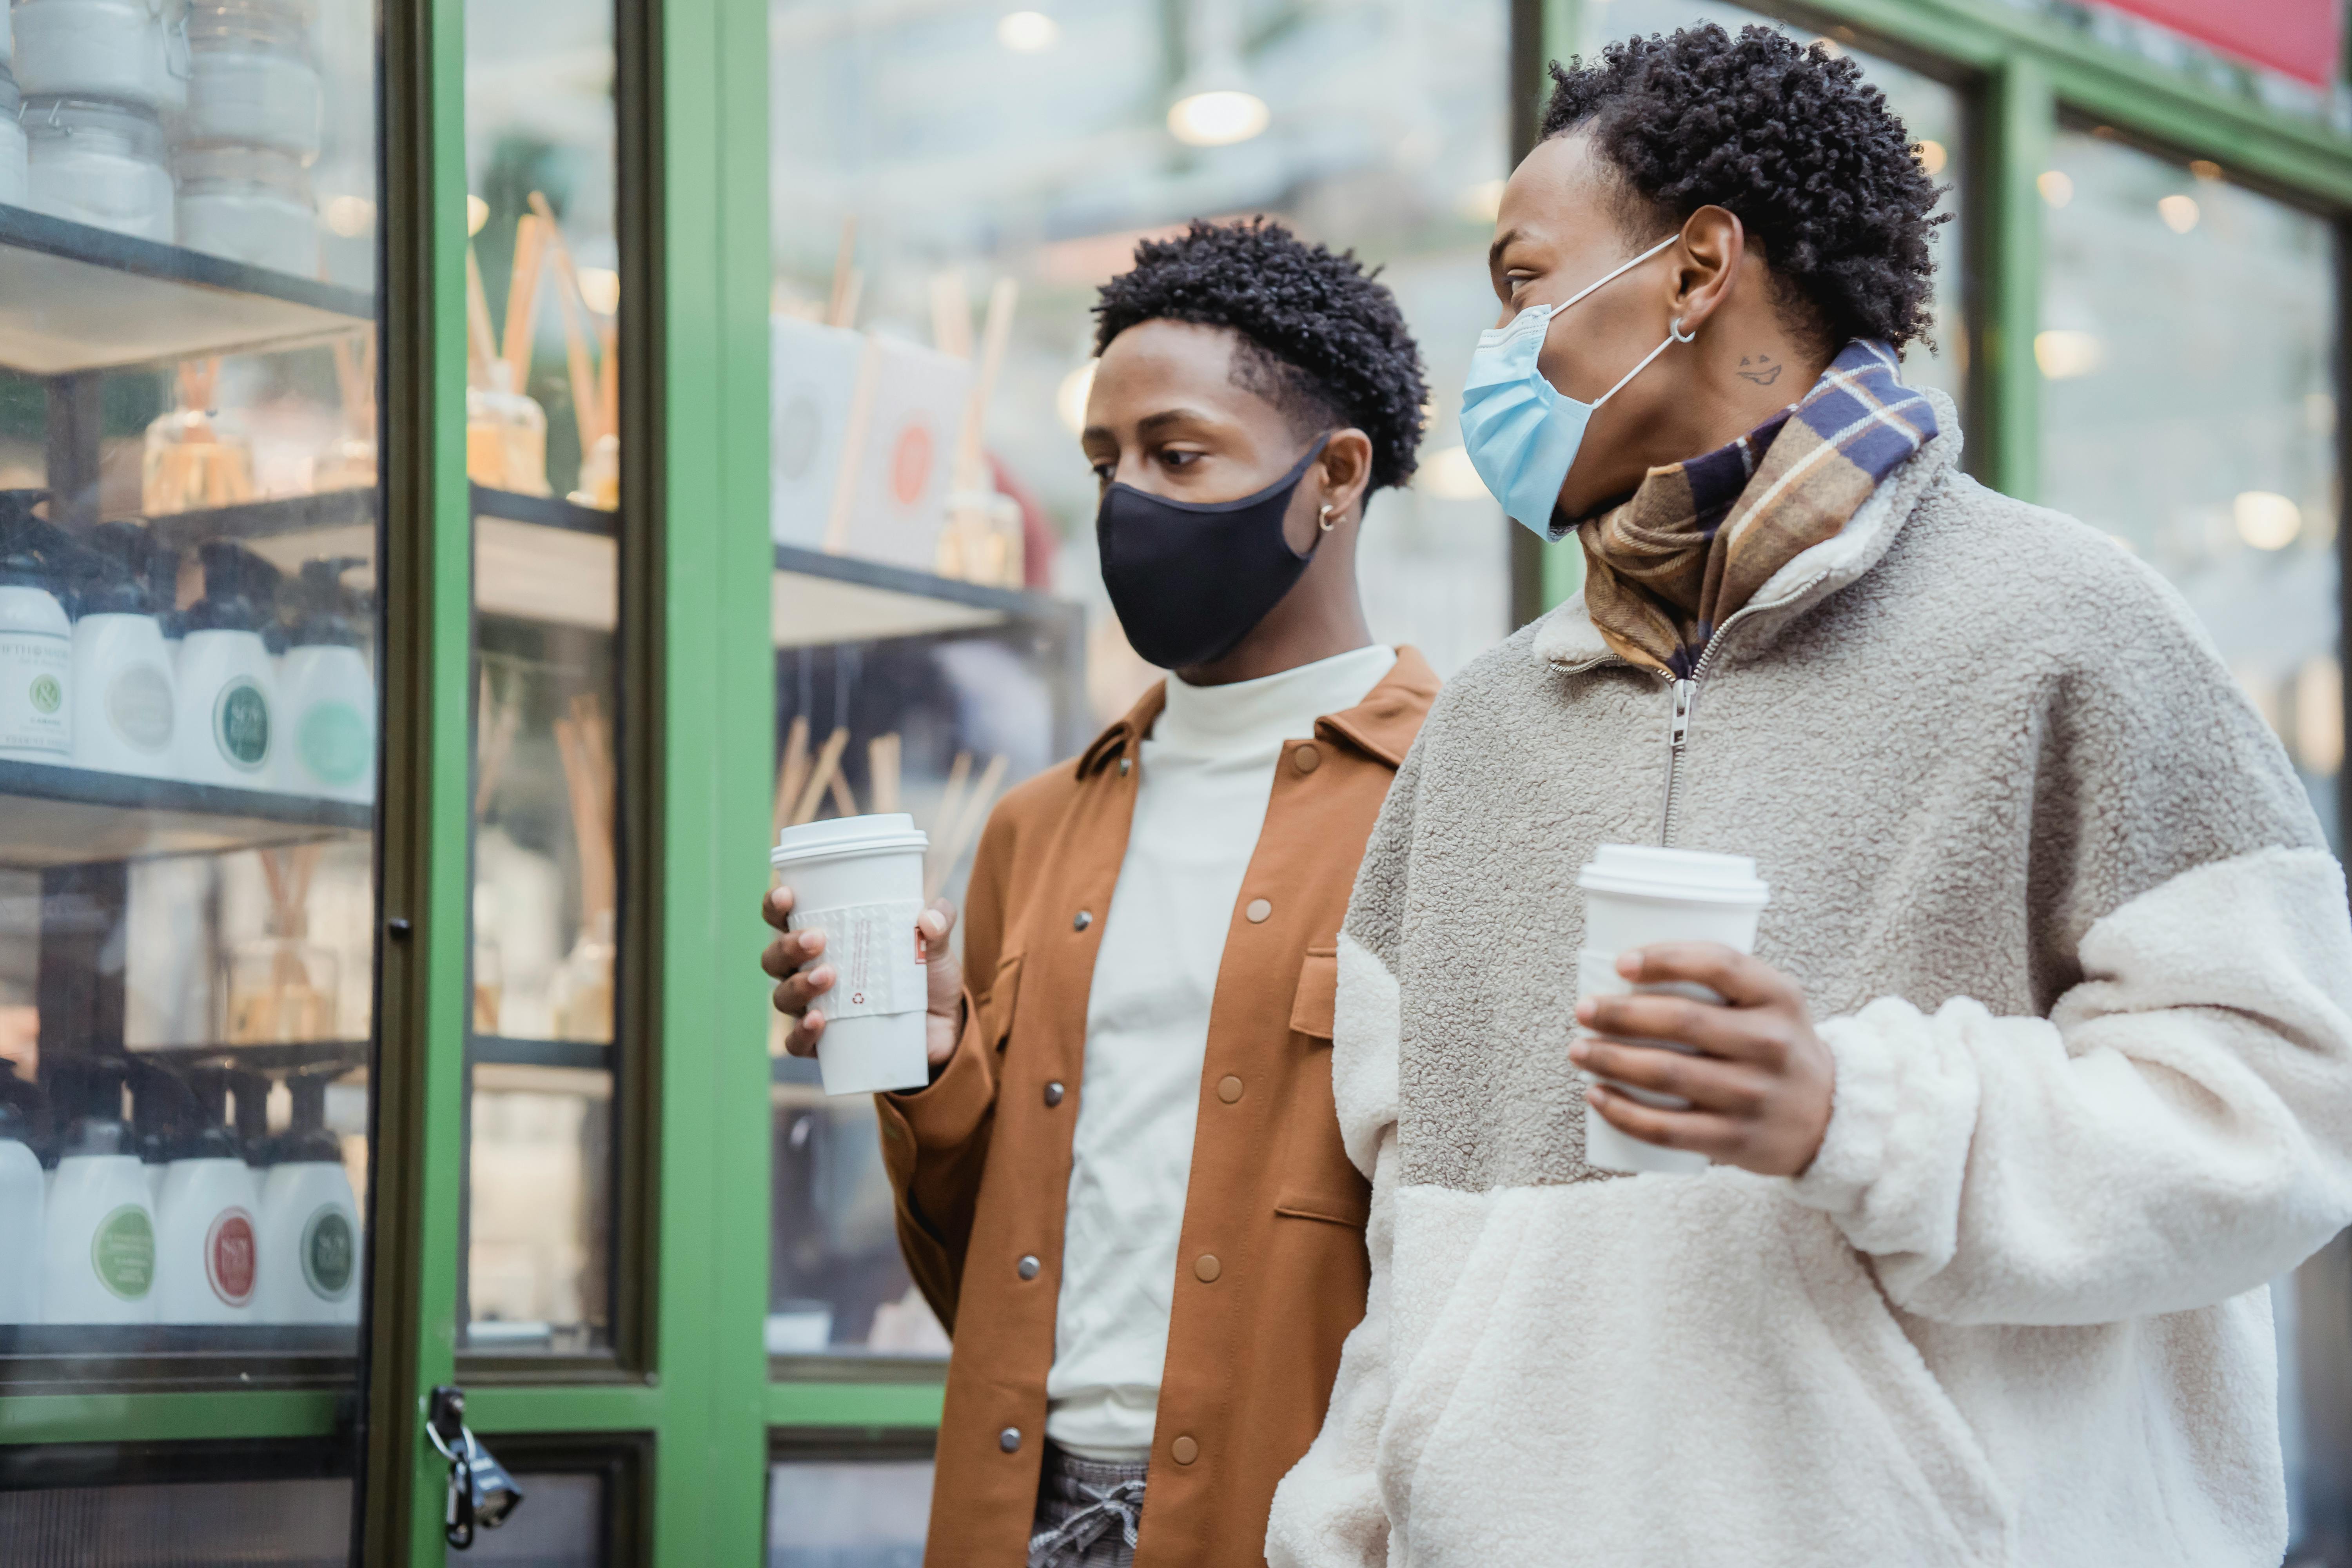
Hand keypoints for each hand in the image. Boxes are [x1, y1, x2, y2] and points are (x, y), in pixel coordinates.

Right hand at [761, 888, 964, 1066]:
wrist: (943, 1028)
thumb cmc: (926, 977)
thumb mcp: (935, 948)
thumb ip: (938, 926)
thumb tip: (930, 916)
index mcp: (825, 940)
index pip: (785, 919)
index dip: (776, 906)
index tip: (788, 896)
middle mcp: (809, 972)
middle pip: (775, 957)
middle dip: (788, 946)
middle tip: (818, 939)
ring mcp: (814, 1008)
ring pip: (782, 997)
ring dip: (798, 985)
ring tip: (828, 977)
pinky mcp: (824, 1044)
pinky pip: (797, 1042)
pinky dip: (801, 1032)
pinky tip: (818, 1021)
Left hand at [1568, 942, 1833, 1177]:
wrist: (1830, 1117)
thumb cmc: (1776, 1045)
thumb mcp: (1771, 1001)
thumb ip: (1722, 980)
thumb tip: (1627, 968)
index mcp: (1779, 996)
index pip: (1718, 964)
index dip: (1664, 958)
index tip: (1621, 963)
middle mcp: (1770, 1044)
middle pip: (1680, 1021)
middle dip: (1618, 1013)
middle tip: (1583, 1010)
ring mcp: (1754, 1095)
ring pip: (1666, 1073)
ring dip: (1610, 1059)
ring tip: (1579, 1050)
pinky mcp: (1736, 1140)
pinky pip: (1667, 1128)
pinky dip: (1623, 1113)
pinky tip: (1596, 1096)